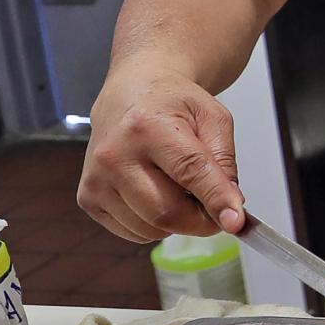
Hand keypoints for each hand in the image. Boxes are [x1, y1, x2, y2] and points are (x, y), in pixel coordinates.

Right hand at [78, 72, 244, 242]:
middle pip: (165, 212)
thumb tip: (230, 208)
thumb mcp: (213, 118)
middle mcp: (115, 153)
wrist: (131, 92)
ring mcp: (97, 178)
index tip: (235, 222)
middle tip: (215, 208)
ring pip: (150, 228)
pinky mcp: (88, 197)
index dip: (215, 199)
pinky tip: (155, 192)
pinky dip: (154, 224)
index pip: (189, 171)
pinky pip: (133, 232)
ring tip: (179, 188)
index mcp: (148, 125)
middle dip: (200, 220)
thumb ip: (225, 162)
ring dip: (177, 221)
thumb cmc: (172, 104)